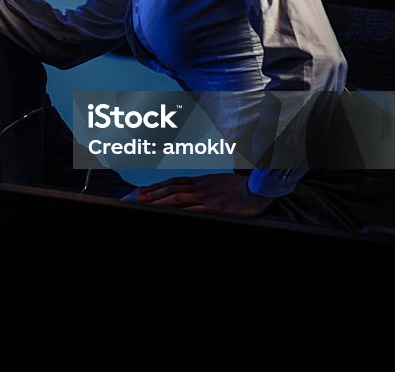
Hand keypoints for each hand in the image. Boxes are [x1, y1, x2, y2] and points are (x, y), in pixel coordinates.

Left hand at [126, 173, 276, 215]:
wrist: (257, 189)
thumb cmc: (241, 187)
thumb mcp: (220, 182)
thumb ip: (206, 186)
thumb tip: (196, 190)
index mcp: (202, 181)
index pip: (174, 182)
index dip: (158, 185)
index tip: (144, 189)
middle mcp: (200, 187)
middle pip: (171, 188)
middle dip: (153, 193)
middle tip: (137, 197)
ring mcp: (206, 197)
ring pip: (178, 197)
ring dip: (160, 200)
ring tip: (146, 204)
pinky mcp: (214, 207)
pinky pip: (193, 209)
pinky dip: (179, 211)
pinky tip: (169, 213)